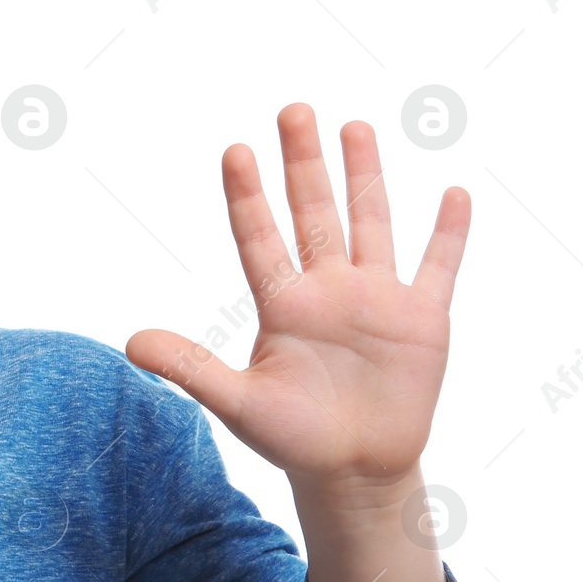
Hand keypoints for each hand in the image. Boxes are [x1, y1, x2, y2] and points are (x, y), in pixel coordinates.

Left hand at [125, 102, 470, 487]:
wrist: (354, 472)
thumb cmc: (293, 438)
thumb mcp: (237, 403)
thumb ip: (190, 368)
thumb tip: (129, 342)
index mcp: (283, 304)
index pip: (260, 237)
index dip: (247, 196)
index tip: (235, 150)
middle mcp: (328, 290)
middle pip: (313, 213)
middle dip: (304, 163)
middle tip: (293, 110)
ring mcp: (377, 300)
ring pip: (371, 224)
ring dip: (366, 176)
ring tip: (356, 126)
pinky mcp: (422, 320)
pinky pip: (438, 267)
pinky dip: (448, 234)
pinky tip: (453, 193)